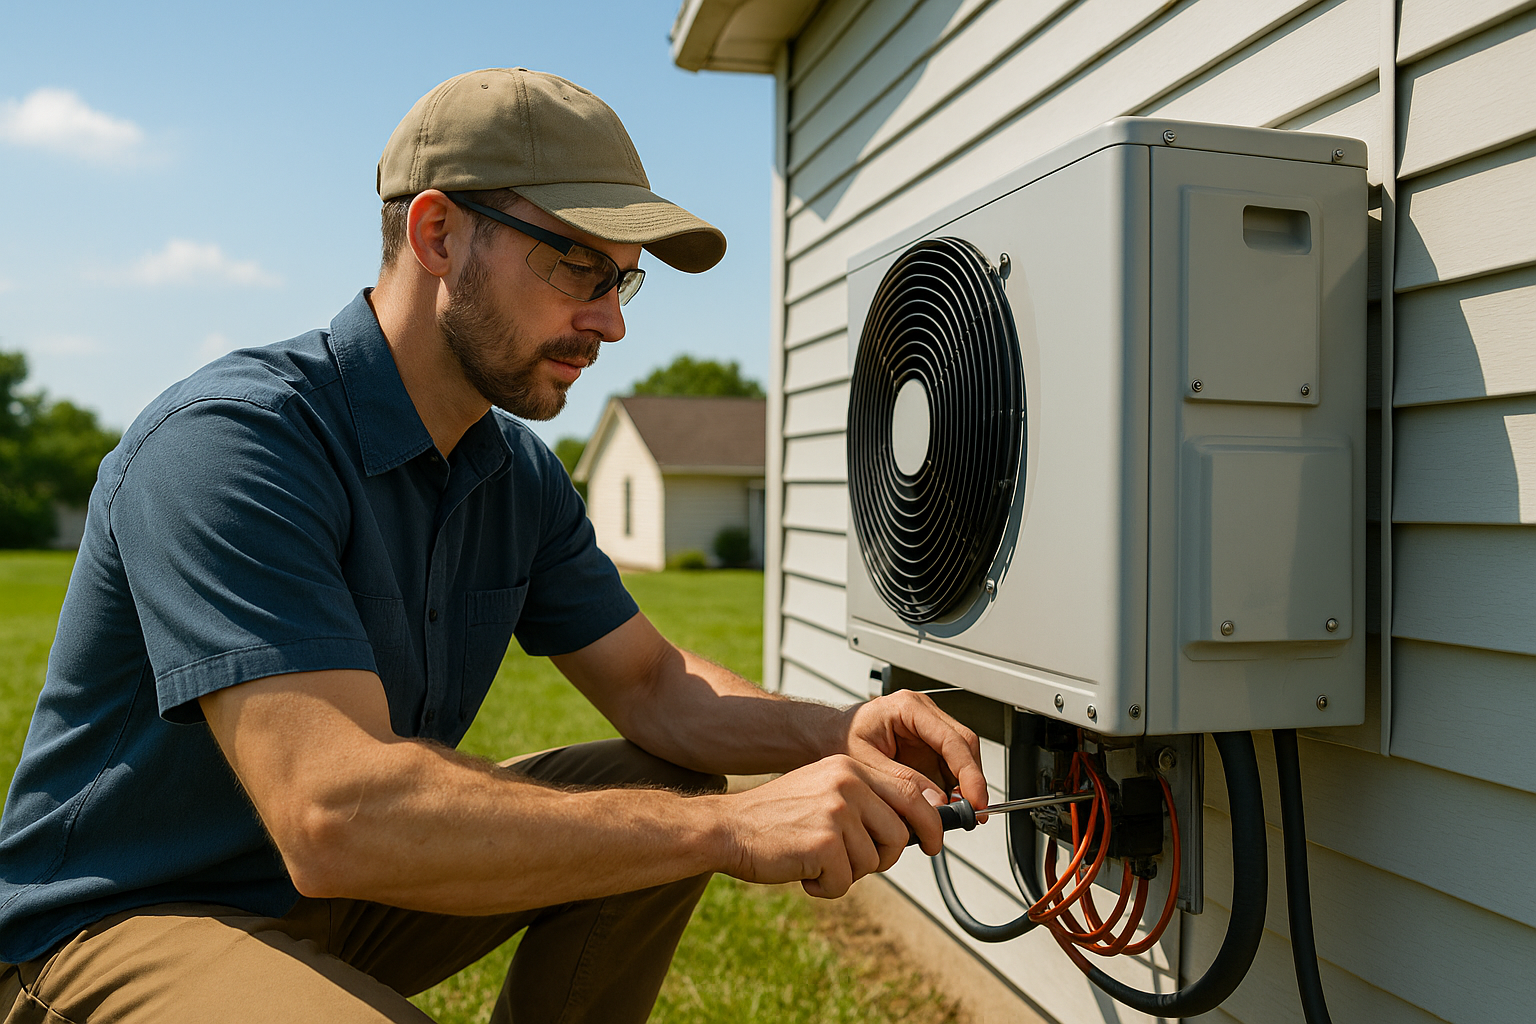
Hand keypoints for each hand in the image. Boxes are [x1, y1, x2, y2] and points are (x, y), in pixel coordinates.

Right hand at [718, 754, 943, 896]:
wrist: (727, 828)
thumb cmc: (776, 818)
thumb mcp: (823, 792)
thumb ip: (864, 801)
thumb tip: (911, 829)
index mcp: (850, 767)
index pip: (912, 791)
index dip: (930, 821)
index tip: (934, 843)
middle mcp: (847, 783)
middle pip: (900, 833)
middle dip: (888, 857)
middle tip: (861, 866)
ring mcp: (836, 812)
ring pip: (874, 861)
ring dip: (848, 873)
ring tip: (816, 861)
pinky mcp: (824, 844)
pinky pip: (846, 882)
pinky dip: (826, 887)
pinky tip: (803, 872)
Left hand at [833, 690, 987, 818]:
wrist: (826, 738)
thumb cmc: (839, 739)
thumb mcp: (864, 762)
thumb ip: (900, 780)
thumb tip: (935, 802)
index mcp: (908, 707)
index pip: (952, 739)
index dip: (969, 772)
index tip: (974, 799)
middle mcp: (924, 715)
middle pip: (964, 746)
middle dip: (971, 782)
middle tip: (970, 813)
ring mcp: (928, 731)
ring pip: (961, 759)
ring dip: (962, 789)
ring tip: (952, 816)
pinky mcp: (927, 748)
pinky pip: (949, 769)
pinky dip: (950, 790)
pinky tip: (942, 809)